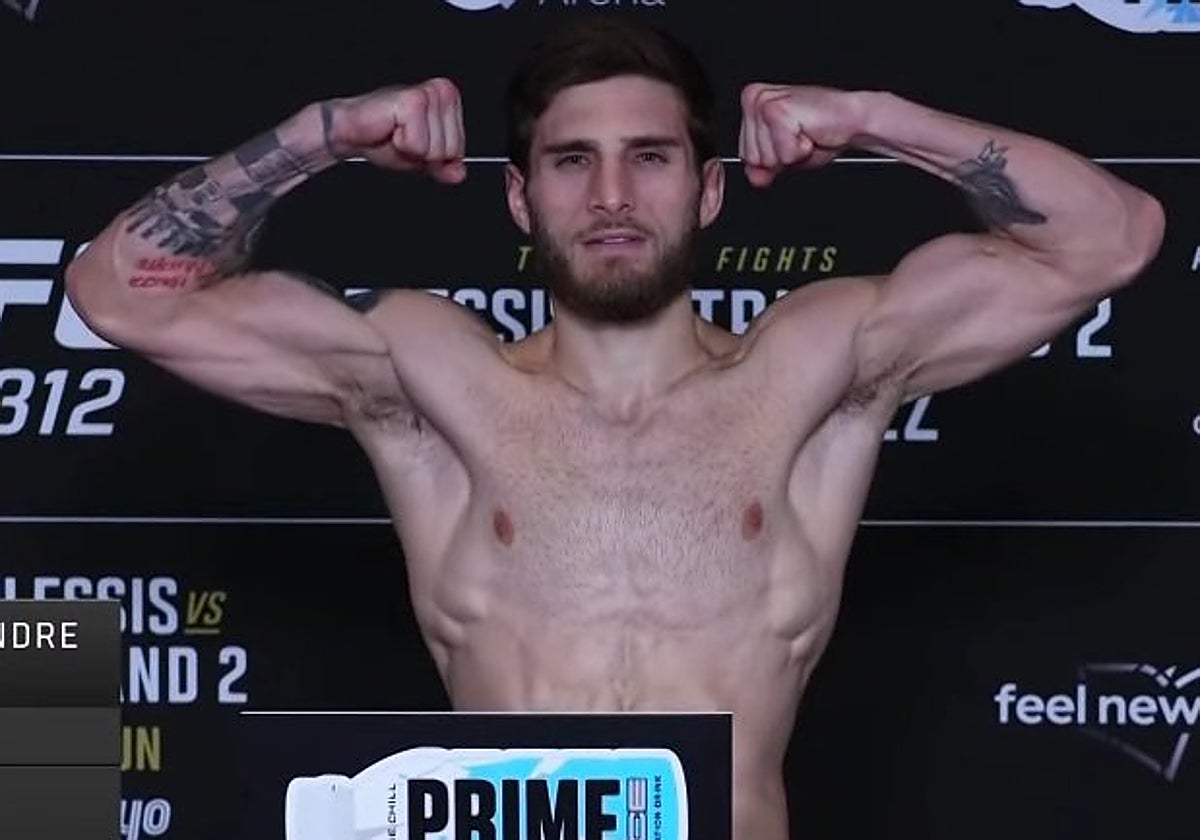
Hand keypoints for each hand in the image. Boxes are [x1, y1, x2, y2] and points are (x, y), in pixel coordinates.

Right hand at [327, 78, 465, 183]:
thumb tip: (459, 174)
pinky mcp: (414, 101)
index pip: (459, 149)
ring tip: (396, 133)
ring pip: (437, 149)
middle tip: (404, 138)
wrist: (350, 131)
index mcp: (449, 101)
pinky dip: (403, 145)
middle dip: (424, 153)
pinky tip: (391, 128)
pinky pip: (419, 145)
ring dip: (412, 149)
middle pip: (451, 150)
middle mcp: (443, 92)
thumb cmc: (383, 137)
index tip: (415, 142)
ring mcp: (429, 94)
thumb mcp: (422, 158)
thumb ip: (444, 167)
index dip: (434, 155)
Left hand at [738, 84, 865, 186]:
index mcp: (752, 104)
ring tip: (805, 133)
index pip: (745, 155)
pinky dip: (799, 150)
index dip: (773, 157)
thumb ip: (763, 168)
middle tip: (800, 137)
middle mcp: (754, 98)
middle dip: (780, 155)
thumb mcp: (784, 157)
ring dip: (791, 152)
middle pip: (751, 157)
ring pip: (764, 157)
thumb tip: (754, 177)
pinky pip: (781, 153)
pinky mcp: (777, 110)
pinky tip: (809, 130)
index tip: (792, 140)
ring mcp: (764, 102)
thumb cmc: (822, 132)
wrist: (853, 120)